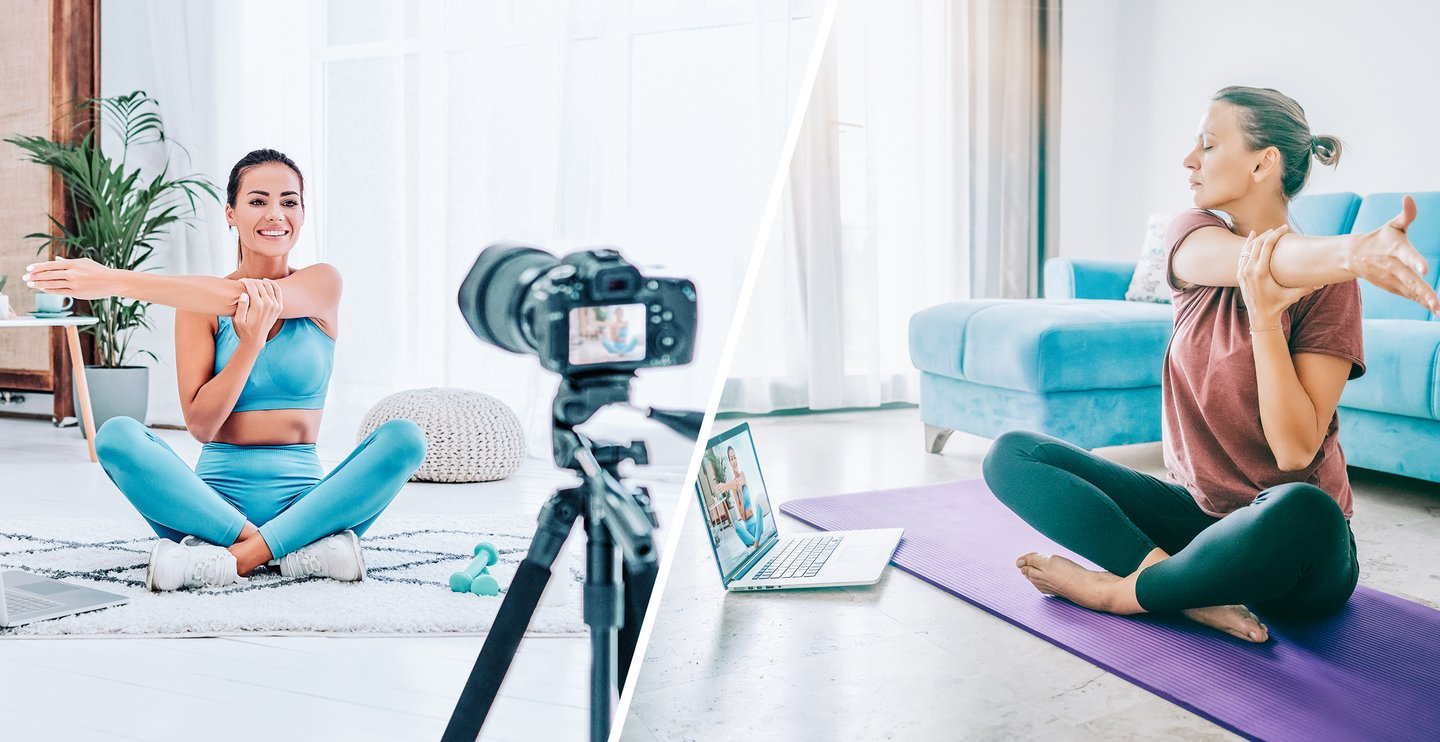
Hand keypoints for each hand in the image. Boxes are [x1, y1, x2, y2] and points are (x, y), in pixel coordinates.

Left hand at [21, 257, 117, 299]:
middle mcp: (72, 273)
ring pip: (52, 284)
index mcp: (73, 264)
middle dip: (35, 276)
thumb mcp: (84, 263)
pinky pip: (59, 291)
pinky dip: (49, 290)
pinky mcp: (77, 292)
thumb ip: (68, 262)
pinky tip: (42, 289)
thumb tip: (55, 260)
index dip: (38, 267)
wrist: (112, 282)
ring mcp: (74, 283)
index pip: (51, 265)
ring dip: (39, 284)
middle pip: (49, 274)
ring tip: (30, 284)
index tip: (28, 269)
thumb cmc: (98, 271)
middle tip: (25, 278)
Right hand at [232, 278, 282, 348]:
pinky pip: (278, 291)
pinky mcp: (279, 306)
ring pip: (269, 285)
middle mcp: (268, 304)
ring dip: (261, 281)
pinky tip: (266, 281)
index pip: (251, 286)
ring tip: (253, 282)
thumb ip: (241, 306)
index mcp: (257, 305)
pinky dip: (273, 284)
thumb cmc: (245, 328)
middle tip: (246, 281)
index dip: (245, 281)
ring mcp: (275, 305)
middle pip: (260, 285)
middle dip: (251, 281)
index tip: (240, 281)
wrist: (256, 338)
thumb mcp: (238, 319)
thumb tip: (244, 294)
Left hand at [1237, 225, 1319, 324]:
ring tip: (1268, 232)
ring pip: (1247, 248)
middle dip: (1268, 234)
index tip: (1285, 228)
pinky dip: (1247, 246)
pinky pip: (1242, 255)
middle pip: (1257, 244)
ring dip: (1257, 238)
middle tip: (1279, 229)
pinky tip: (1252, 238)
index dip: (1276, 234)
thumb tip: (1323, 283)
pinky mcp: (1240, 275)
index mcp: (1260, 272)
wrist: (1260, 318)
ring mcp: (1242, 272)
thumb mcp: (1292, 297)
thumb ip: (1306, 288)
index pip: (1267, 245)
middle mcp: (1249, 270)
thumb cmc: (1277, 306)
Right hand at [1349, 195, 1439, 313]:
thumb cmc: (1380, 238)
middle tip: (1437, 301)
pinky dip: (1421, 302)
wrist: (1353, 257)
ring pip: (1410, 291)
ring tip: (1439, 309)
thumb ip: (1406, 214)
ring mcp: (1392, 280)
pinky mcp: (1393, 287)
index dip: (1415, 261)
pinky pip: (1409, 296)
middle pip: (1409, 280)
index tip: (1425, 270)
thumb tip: (1408, 198)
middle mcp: (1392, 266)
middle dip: (1423, 291)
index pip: (1406, 255)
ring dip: (1425, 300)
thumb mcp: (1392, 225)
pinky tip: (1436, 309)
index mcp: (1395, 249)